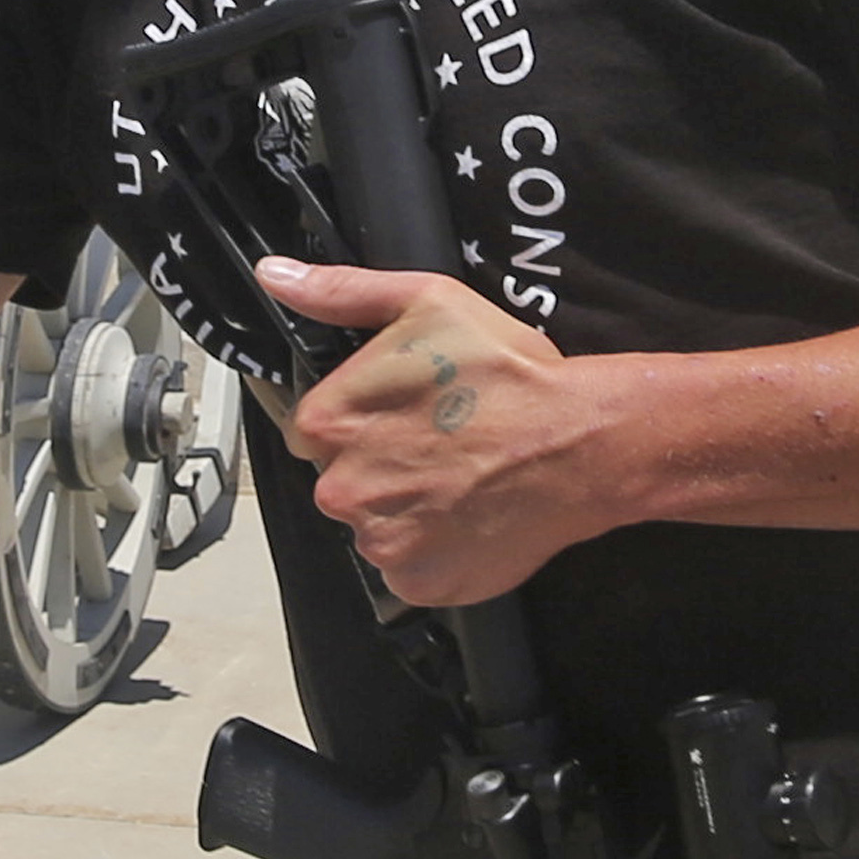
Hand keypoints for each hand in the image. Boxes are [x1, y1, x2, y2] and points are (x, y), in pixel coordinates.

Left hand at [259, 259, 617, 607]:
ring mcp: (380, 543)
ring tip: (461, 482)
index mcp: (328, 423)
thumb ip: (341, 294)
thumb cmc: (509, 374)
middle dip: (380, 469)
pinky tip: (469, 518)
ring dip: (407, 512)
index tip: (400, 418)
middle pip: (342, 483)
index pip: (312, 433)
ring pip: (376, 527)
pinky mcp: (419, 582)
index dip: (358, 424)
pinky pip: (409, 569)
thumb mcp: (425, 304)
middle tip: (440, 449)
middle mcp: (341, 490)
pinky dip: (434, 551)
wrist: (582, 443)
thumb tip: (276, 276)